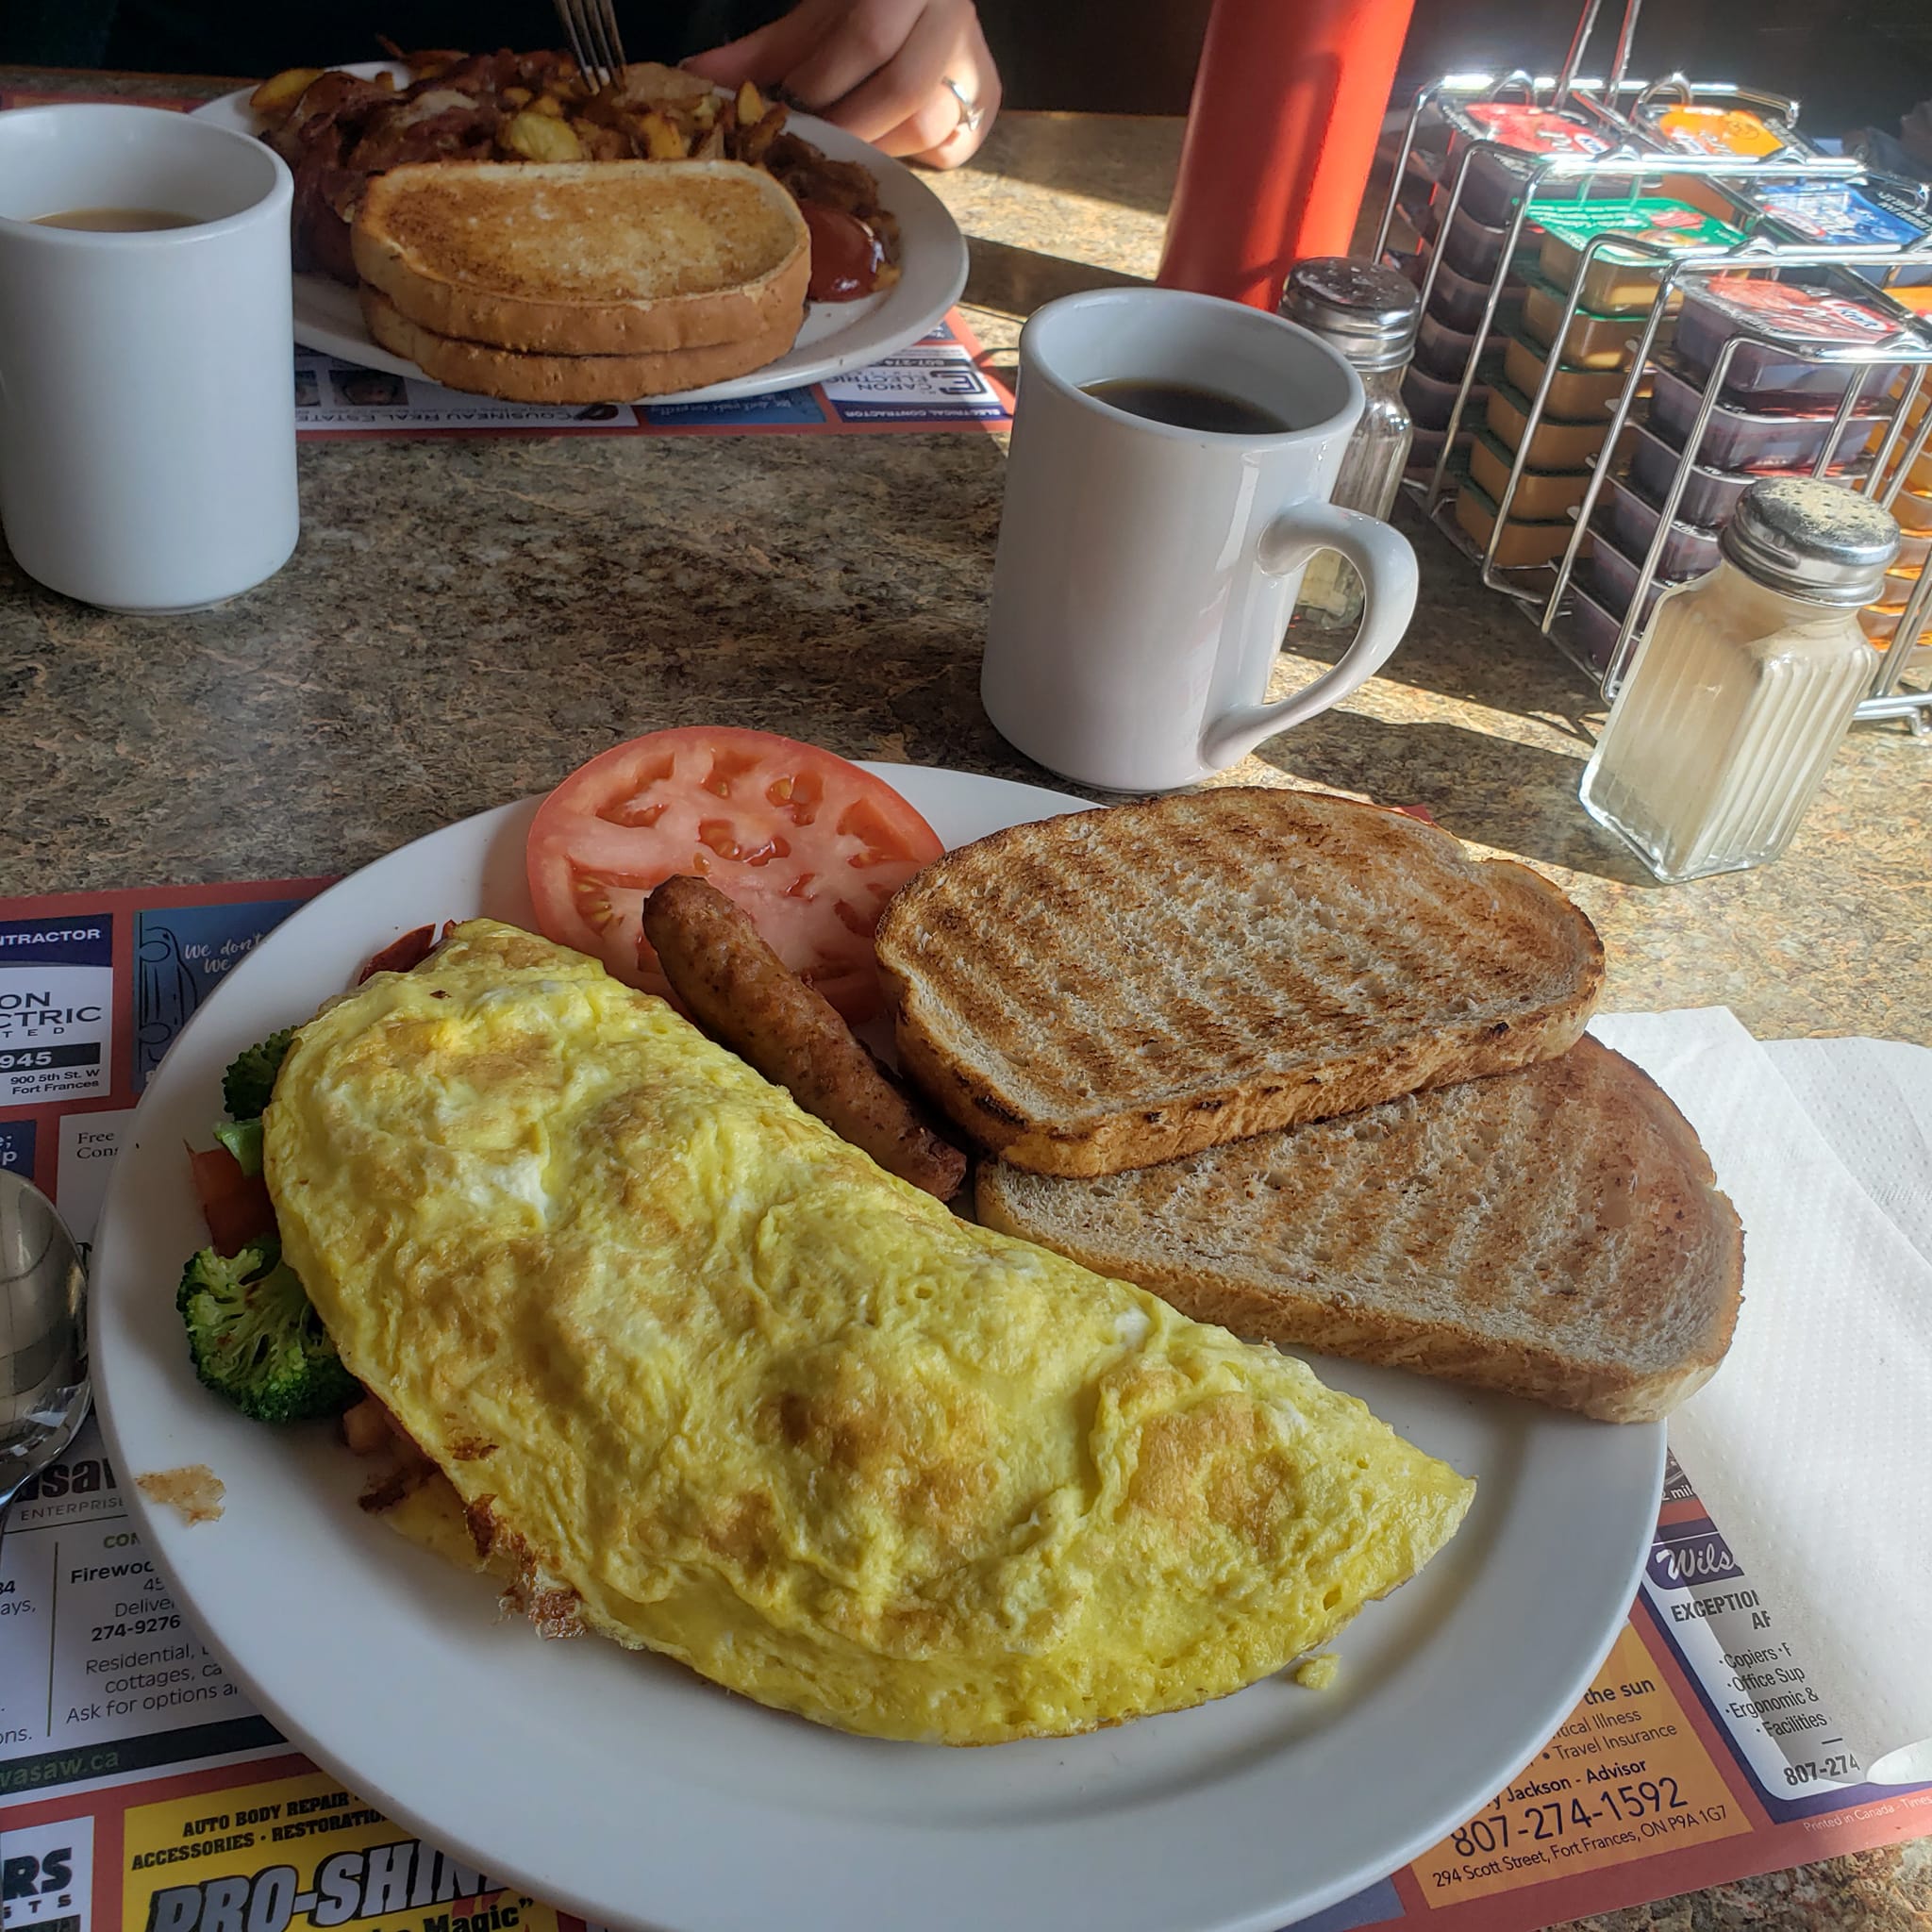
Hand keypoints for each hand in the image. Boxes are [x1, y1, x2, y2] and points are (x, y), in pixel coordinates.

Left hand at [685, 0, 999, 167]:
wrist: (918, 0)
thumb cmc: (863, 6)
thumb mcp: (816, 15)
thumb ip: (766, 51)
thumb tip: (701, 83)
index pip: (869, 35)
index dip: (823, 80)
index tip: (786, 108)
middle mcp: (952, 17)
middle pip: (905, 90)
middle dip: (847, 127)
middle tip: (808, 146)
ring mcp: (974, 60)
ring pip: (930, 125)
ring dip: (874, 148)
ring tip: (839, 151)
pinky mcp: (986, 98)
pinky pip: (953, 146)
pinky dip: (912, 158)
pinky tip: (882, 149)